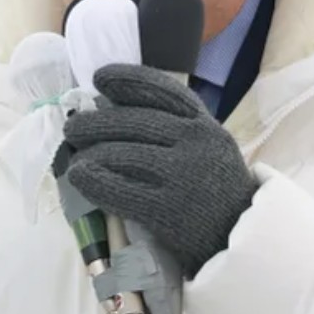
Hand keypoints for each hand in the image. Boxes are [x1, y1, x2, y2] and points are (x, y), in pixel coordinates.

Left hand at [63, 64, 258, 278]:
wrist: (239, 236)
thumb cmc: (214, 186)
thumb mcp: (208, 145)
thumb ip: (174, 125)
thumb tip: (111, 106)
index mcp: (204, 123)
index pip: (162, 90)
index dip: (128, 79)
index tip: (99, 78)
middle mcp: (196, 141)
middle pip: (134, 122)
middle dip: (96, 123)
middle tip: (73, 128)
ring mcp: (184, 174)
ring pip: (124, 154)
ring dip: (91, 154)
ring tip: (74, 158)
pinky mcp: (170, 209)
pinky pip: (122, 190)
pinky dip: (95, 181)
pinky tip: (80, 177)